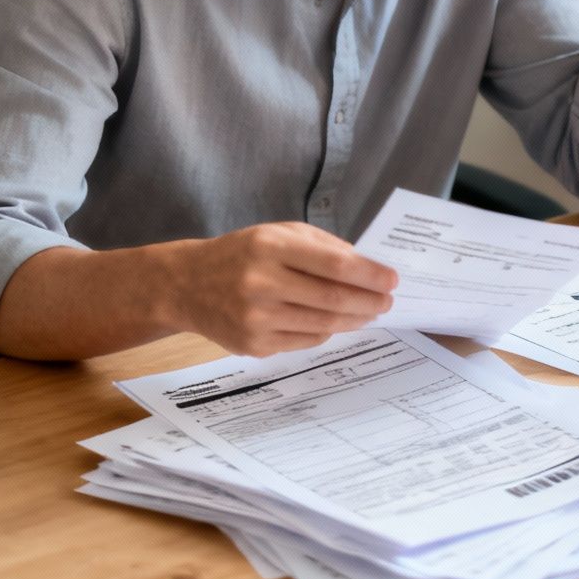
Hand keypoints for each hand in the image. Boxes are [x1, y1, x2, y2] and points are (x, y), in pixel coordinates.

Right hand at [165, 222, 396, 356]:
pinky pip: (305, 341)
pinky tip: (336, 323)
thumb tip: (368, 267)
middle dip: (369, 302)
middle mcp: (261, 282)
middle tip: (388, 302)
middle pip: (333, 298)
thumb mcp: (277, 233)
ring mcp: (256, 318)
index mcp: (270, 247)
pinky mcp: (253, 345)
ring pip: (323, 325)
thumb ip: (322, 246)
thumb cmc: (241, 254)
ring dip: (354, 320)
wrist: (186, 285)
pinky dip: (327, 332)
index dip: (370, 274)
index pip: (335, 263)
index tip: (392, 279)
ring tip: (369, 313)